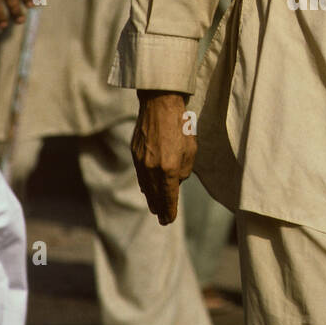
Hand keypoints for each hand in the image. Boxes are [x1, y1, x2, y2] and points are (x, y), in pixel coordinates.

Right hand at [131, 91, 195, 224]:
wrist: (159, 104)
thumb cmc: (181, 125)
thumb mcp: (191, 150)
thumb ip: (184, 170)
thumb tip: (177, 181)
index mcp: (168, 168)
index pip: (169, 197)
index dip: (170, 210)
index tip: (169, 220)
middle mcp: (152, 168)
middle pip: (155, 195)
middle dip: (160, 208)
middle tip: (163, 219)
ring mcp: (141, 161)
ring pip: (146, 186)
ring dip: (151, 198)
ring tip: (155, 207)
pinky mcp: (135, 153)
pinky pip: (140, 174)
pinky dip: (144, 183)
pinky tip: (146, 189)